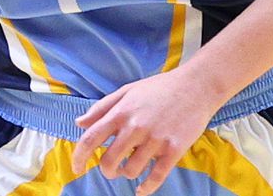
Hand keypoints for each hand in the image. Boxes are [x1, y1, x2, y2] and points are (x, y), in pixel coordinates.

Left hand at [71, 69, 219, 194]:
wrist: (196, 86)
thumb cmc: (160, 88)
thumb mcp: (127, 91)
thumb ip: (102, 108)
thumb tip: (79, 124)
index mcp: (121, 112)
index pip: (90, 139)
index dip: (79, 157)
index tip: (76, 168)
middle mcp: (135, 126)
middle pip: (109, 161)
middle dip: (106, 170)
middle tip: (111, 169)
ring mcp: (155, 139)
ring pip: (130, 171)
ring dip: (127, 175)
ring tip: (131, 168)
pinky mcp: (174, 149)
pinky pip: (156, 177)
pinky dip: (146, 188)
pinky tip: (142, 190)